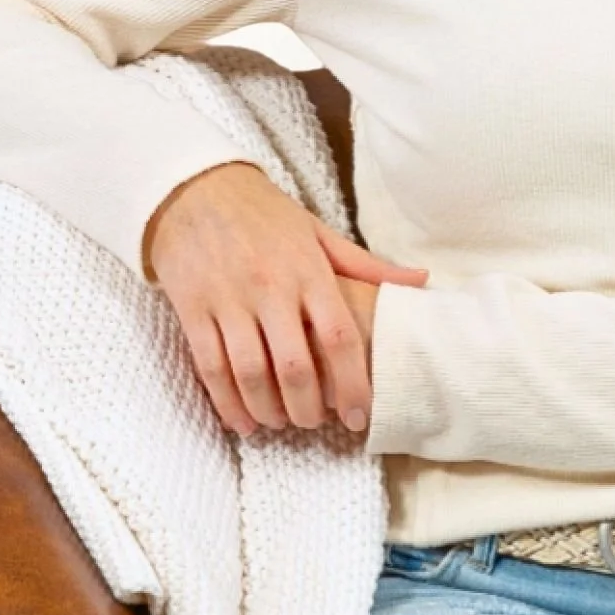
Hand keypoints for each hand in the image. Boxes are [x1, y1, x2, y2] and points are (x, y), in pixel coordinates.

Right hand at [141, 161, 425, 436]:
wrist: (197, 190)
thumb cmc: (266, 214)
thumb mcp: (319, 232)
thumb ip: (366, 266)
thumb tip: (421, 281)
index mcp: (308, 270)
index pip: (339, 336)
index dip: (352, 383)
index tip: (359, 415)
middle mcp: (270, 288)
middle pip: (295, 366)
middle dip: (308, 407)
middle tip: (316, 424)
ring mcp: (229, 300)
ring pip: (250, 374)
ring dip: (269, 410)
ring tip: (282, 424)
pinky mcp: (193, 310)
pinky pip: (211, 368)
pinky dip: (228, 404)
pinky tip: (244, 422)